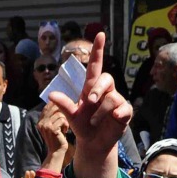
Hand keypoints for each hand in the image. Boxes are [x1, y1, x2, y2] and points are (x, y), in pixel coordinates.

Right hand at [37, 102, 69, 172]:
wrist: (57, 152)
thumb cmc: (58, 138)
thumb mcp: (54, 125)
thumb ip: (54, 116)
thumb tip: (61, 102)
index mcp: (40, 120)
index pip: (48, 106)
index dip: (57, 104)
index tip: (65, 109)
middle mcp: (41, 122)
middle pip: (54, 107)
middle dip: (63, 112)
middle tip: (67, 119)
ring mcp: (45, 126)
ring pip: (59, 113)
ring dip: (65, 120)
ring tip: (65, 127)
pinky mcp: (51, 129)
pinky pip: (62, 120)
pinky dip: (66, 124)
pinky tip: (65, 130)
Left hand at [48, 33, 128, 177]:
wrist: (93, 143)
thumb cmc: (83, 126)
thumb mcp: (72, 116)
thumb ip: (64, 105)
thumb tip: (51, 94)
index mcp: (91, 88)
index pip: (95, 65)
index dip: (98, 50)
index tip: (100, 34)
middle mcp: (105, 91)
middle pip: (106, 78)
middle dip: (97, 90)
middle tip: (89, 103)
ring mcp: (116, 100)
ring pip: (112, 98)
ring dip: (100, 112)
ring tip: (94, 122)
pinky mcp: (125, 111)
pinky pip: (123, 108)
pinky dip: (115, 115)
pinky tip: (112, 120)